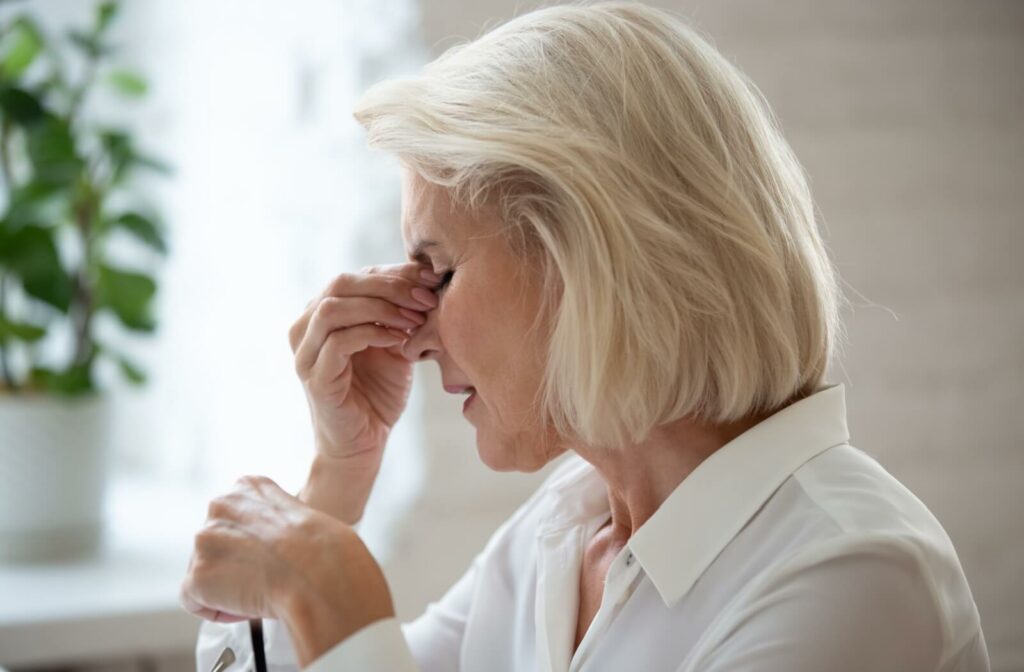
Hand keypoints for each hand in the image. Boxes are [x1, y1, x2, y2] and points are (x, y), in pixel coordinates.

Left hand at [180, 476, 395, 662]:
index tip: (267, 557)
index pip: (233, 519)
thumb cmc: (323, 548)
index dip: (251, 545)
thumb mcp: (301, 513)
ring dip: (227, 587)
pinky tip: (246, 607)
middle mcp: (220, 506)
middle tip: (264, 578)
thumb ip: (272, 522)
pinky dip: (218, 610)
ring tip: (261, 591)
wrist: (318, 571)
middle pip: (215, 545)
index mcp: (247, 487)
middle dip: (236, 565)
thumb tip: (271, 547)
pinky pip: (194, 601)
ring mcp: (205, 540)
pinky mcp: (197, 575)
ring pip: (205, 572)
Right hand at [288, 262, 440, 467]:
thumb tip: (426, 275)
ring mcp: (305, 353)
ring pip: (334, 307)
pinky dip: (373, 333)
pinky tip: (400, 340)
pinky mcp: (314, 378)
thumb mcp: (394, 343)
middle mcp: (305, 327)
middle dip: (389, 286)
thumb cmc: (379, 392)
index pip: (356, 276)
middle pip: (341, 283)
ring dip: (380, 308)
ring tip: (415, 320)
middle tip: (425, 298)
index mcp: (321, 314)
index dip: (395, 273)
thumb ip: (400, 312)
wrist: (365, 443)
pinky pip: (338, 341)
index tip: (432, 281)